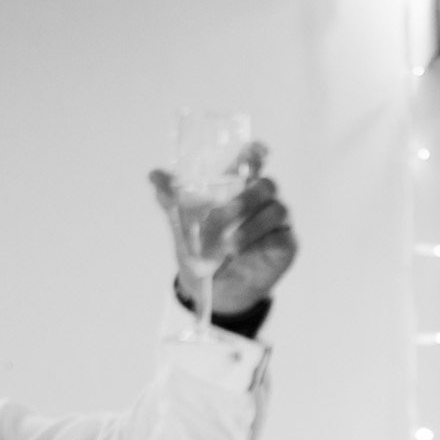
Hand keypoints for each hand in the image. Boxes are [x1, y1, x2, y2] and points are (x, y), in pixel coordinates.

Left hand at [152, 143, 298, 315]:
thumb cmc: (206, 251)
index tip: (257, 149)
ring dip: (249, 227)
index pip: (254, 162)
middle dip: (244, 199)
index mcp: (240, 189)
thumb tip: (153, 175)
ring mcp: (278, 222)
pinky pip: (281, 237)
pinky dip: (259, 244)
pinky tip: (241, 254)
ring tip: (228, 246)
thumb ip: (171, 201)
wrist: (216, 290)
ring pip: (276, 210)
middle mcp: (263, 201)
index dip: (257, 153)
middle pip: (266, 185)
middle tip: (220, 216)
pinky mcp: (286, 245)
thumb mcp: (184, 226)